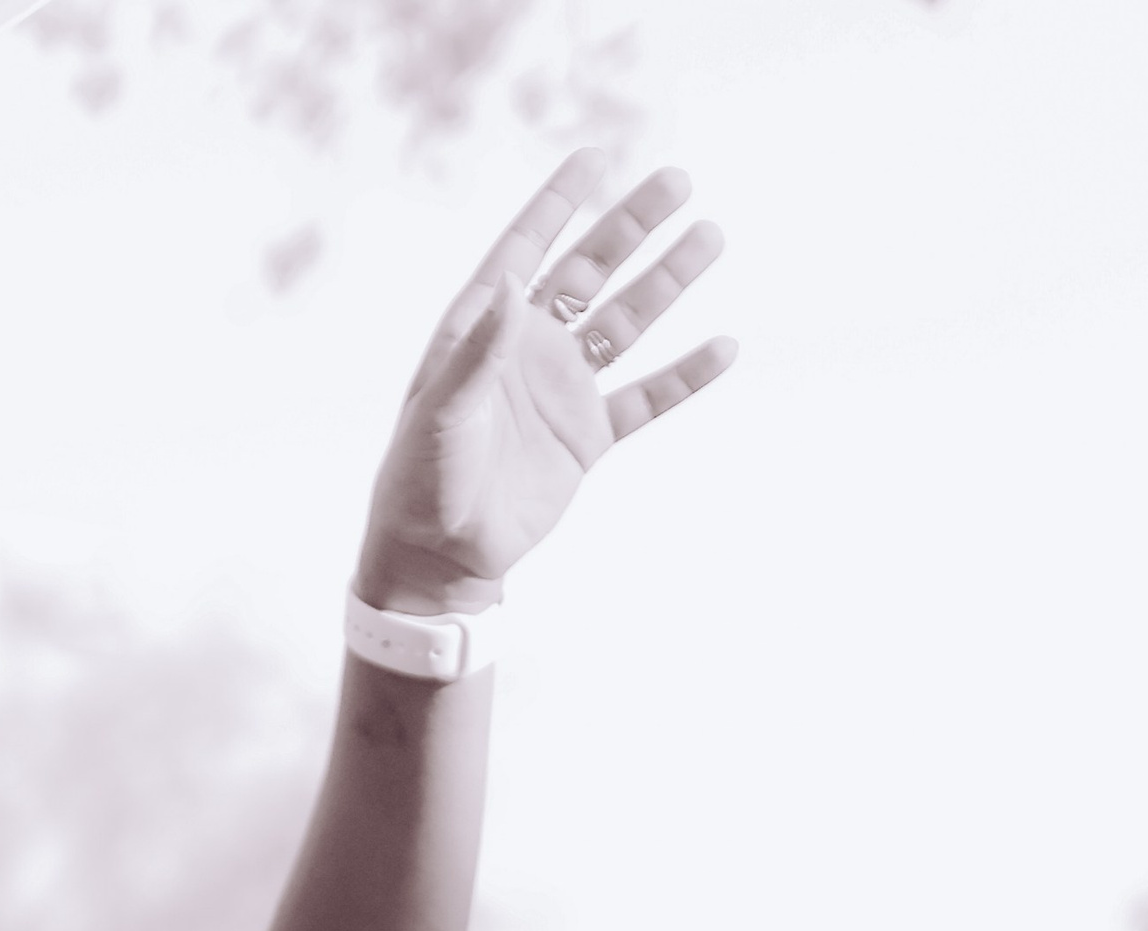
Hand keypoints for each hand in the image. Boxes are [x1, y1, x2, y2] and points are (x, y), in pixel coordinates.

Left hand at [358, 153, 735, 614]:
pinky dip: (684, 376)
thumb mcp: (445, 413)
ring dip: (668, 282)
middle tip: (679, 182)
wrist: (440, 556)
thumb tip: (514, 283)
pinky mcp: (587, 439)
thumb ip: (480, 351)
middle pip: (591, 272)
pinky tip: (724, 347)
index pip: (526, 250)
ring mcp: (562, 391)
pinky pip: (646, 399)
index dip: (559, 203)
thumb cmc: (423, 481)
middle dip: (633, 226)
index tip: (595, 157)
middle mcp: (528, 350)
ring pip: (626, 323)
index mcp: (484, 331)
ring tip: (710, 236)